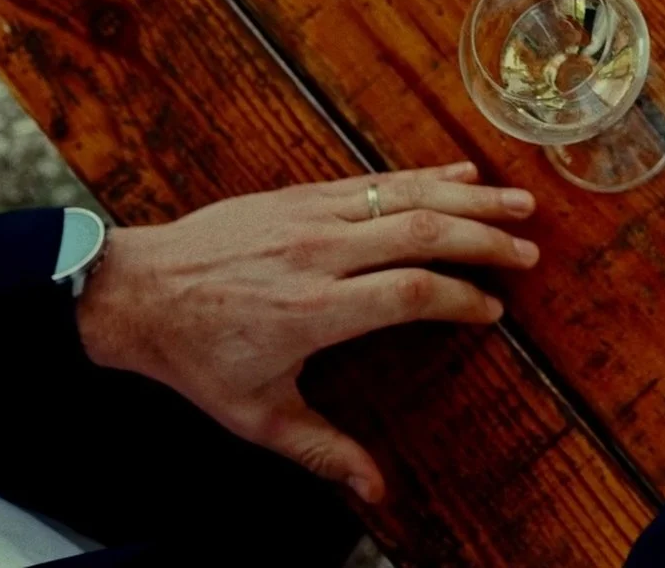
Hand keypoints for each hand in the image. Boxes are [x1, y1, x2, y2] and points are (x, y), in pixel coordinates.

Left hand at [75, 164, 539, 503]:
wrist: (135, 292)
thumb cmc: (196, 357)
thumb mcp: (255, 415)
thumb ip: (322, 449)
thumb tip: (375, 491)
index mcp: (314, 310)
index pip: (411, 293)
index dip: (461, 298)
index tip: (492, 310)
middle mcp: (319, 254)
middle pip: (422, 233)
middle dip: (485, 238)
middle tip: (529, 252)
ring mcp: (310, 216)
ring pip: (405, 195)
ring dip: (470, 197)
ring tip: (521, 201)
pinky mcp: (299, 194)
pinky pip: (373, 179)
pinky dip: (424, 175)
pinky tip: (462, 175)